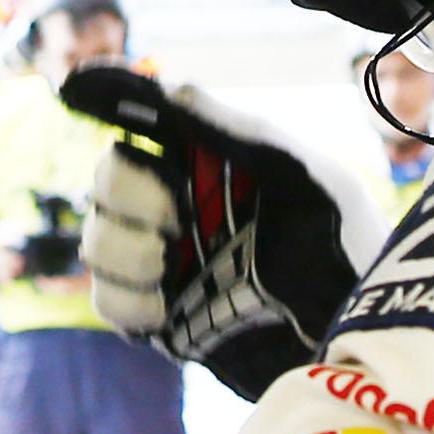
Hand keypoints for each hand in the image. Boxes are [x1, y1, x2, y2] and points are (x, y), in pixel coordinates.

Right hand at [55, 64, 381, 399]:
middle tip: (172, 216)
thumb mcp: (308, 179)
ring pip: (96, 241)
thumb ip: (242, 134)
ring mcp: (167, 264)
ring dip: (124, 250)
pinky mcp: (161, 319)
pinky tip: (165, 308)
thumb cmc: (347, 247)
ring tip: (171, 264)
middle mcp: (184, 206)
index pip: (145, 118)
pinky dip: (126, 301)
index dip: (104, 98)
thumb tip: (174, 90)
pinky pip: (107, 301)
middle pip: (108, 178)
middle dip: (126, 193)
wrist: (358, 343)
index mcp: (215, 162)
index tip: (74, 91)